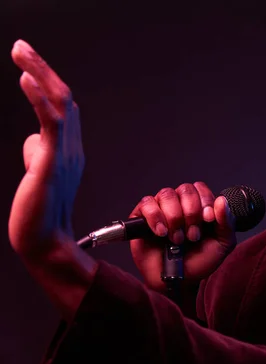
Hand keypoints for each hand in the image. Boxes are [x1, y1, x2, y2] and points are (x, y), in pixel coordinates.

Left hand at [8, 40, 83, 260]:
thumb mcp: (40, 174)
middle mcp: (72, 148)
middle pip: (63, 97)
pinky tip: (25, 78)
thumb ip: (39, 152)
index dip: (47, 82)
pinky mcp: (51, 162)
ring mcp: (64, 154)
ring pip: (59, 103)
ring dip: (40, 73)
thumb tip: (32, 138)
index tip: (28, 63)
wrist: (44, 241)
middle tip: (21, 47)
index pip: (63, 107)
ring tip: (21, 52)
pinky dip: (38, 97)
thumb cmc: (38, 212)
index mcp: (70, 150)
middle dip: (42, 68)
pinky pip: (50, 122)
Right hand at [129, 182, 235, 290]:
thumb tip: (222, 201)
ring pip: (166, 194)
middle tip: (192, 235)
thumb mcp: (222, 244)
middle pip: (185, 189)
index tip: (207, 220)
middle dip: (191, 213)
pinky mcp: (141, 217)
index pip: (200, 188)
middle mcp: (180, 204)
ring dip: (174, 217)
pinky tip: (161, 233)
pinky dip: (155, 217)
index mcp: (199, 206)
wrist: (179, 281)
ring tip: (177, 239)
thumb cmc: (200, 262)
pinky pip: (146, 203)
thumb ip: (227, 223)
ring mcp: (160, 209)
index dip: (205, 201)